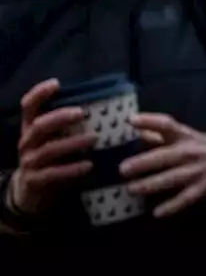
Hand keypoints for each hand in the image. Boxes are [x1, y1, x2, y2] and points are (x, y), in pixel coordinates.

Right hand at [10, 79, 95, 214]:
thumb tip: (108, 106)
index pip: (28, 106)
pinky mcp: (35, 181)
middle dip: (60, 117)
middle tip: (82, 112)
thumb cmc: (52, 158)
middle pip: (39, 126)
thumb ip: (71, 125)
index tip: (57, 83)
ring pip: (48, 150)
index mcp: (31, 128)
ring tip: (95, 138)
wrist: (31, 192)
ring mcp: (29, 162)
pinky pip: (53, 173)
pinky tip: (89, 165)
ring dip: (72, 143)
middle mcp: (27, 142)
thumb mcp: (56, 138)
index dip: (39, 93)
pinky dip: (72, 169)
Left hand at [119, 114, 205, 217]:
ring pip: (173, 178)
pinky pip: (187, 198)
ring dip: (152, 184)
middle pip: (166, 156)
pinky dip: (173, 206)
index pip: (167, 125)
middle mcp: (190, 152)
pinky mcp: (205, 187)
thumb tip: (135, 129)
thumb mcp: (186, 136)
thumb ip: (161, 134)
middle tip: (123, 169)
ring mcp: (198, 170)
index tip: (131, 120)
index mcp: (185, 136)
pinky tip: (157, 213)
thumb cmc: (202, 147)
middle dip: (144, 162)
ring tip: (132, 189)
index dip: (150, 121)